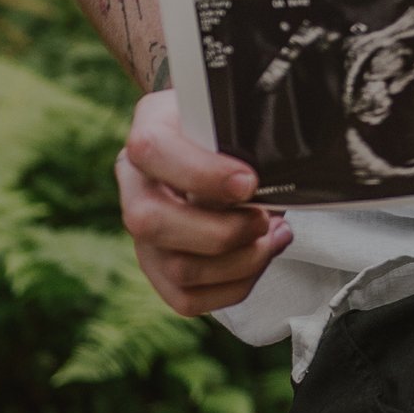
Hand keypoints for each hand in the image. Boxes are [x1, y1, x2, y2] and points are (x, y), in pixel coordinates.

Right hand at [117, 90, 291, 317]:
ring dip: (240, 261)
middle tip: (263, 219)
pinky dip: (236, 286)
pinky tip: (260, 256)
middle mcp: (135, 184)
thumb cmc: (233, 129)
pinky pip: (187, 299)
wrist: (222, 146)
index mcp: (150, 129)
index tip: (250, 183)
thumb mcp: (236, 113)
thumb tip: (278, 159)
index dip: (201, 174)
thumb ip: (244, 128)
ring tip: (272, 237)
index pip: (152, 150)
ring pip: (176, 268)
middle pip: (151, 224)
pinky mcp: (158, 269)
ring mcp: (142, 233)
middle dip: (223, 231)